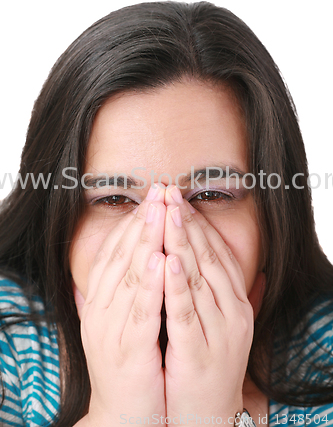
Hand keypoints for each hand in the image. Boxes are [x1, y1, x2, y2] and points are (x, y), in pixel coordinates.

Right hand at [75, 185, 166, 425]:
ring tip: (159, 213)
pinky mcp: (129, 349)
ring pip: (129, 276)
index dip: (134, 222)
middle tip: (159, 191)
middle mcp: (100, 309)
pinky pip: (141, 310)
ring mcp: (111, 328)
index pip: (115, 251)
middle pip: (122, 256)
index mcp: (100, 300)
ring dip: (145, 242)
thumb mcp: (123, 320)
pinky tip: (161, 259)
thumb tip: (133, 258)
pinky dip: (150, 283)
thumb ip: (124, 290)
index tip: (152, 198)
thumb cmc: (129, 362)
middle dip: (143, 221)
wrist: (123, 413)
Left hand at [162, 185, 253, 421]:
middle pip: (208, 258)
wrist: (210, 416)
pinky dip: (177, 285)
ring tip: (167, 213)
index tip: (178, 199)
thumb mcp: (219, 322)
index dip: (197, 223)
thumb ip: (223, 292)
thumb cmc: (209, 362)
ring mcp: (219, 332)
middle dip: (186, 222)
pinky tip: (167, 260)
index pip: (217, 253)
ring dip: (181, 243)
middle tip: (169, 192)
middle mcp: (233, 311)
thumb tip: (236, 265)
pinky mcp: (199, 352)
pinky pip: (186, 313)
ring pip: (198, 278)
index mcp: (235, 301)